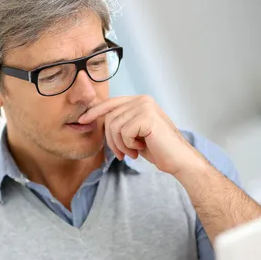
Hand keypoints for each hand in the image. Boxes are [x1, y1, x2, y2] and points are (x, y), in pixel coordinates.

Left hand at [79, 95, 202, 175]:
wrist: (178, 160)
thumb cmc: (158, 149)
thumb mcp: (135, 134)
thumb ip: (121, 123)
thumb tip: (96, 119)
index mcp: (140, 101)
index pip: (111, 103)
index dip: (95, 111)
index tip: (82, 120)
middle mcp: (142, 100)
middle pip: (109, 117)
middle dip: (111, 140)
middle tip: (123, 153)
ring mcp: (145, 106)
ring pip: (114, 126)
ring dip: (121, 145)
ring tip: (133, 152)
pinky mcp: (147, 117)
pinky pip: (124, 132)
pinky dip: (129, 145)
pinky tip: (141, 149)